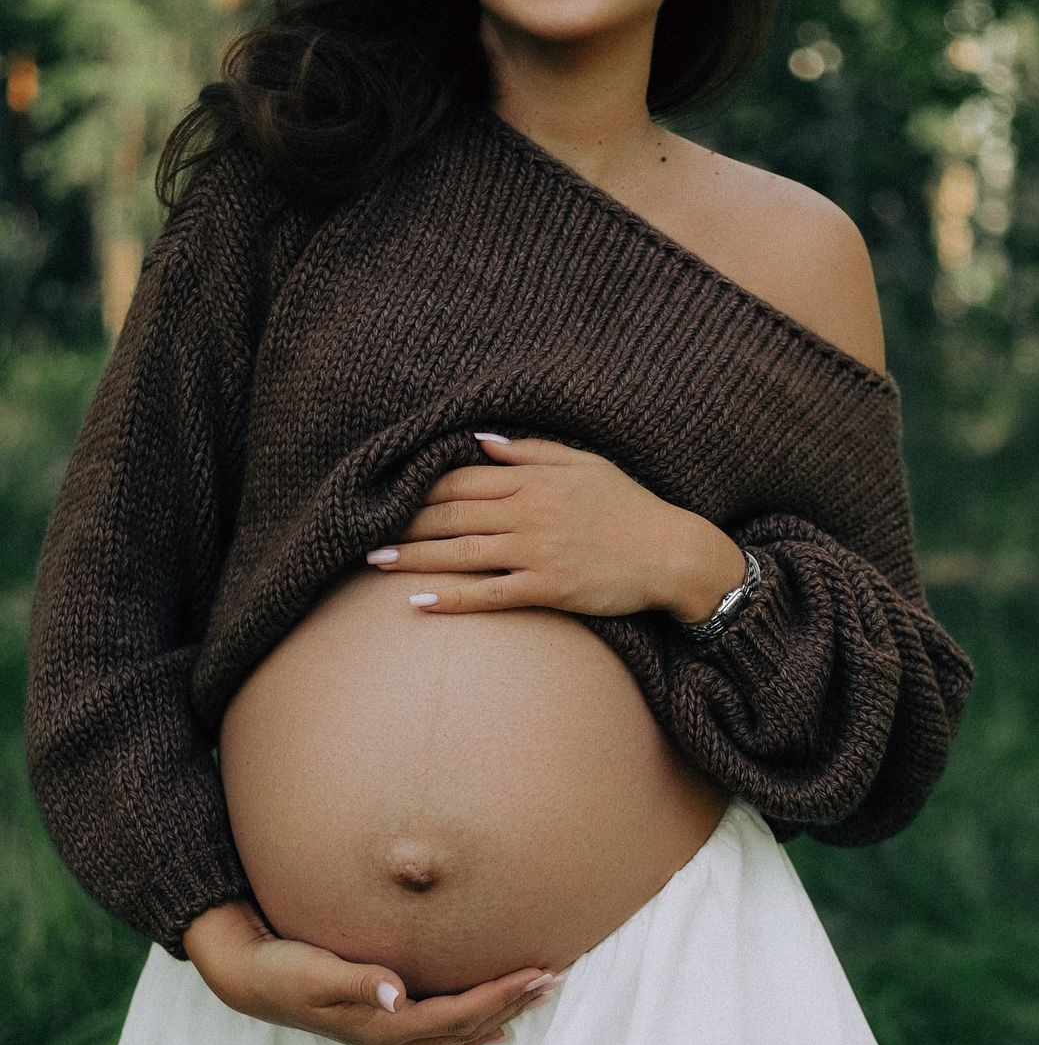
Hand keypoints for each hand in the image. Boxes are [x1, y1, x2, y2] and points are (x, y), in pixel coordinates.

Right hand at [182, 900, 563, 1044]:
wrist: (247, 976)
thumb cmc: (281, 968)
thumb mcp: (314, 971)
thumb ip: (356, 981)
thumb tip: (396, 993)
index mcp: (383, 1024)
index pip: (459, 1013)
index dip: (502, 996)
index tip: (539, 973)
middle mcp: (391, 1033)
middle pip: (469, 1025)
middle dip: (514, 1003)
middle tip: (558, 978)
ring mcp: (387, 1030)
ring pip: (460, 1029)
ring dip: (502, 1012)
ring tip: (540, 995)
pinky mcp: (381, 1017)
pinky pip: (442, 1029)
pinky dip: (474, 1025)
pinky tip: (494, 1024)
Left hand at [364, 430, 688, 616]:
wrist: (670, 553)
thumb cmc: (629, 506)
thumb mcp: (584, 464)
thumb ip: (532, 451)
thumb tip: (481, 441)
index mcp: (534, 479)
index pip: (463, 478)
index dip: (421, 485)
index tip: (387, 492)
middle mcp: (529, 513)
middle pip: (452, 513)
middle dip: (404, 521)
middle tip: (362, 529)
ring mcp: (536, 552)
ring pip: (461, 552)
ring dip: (414, 558)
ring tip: (374, 562)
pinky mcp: (547, 588)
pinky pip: (490, 595)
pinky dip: (453, 599)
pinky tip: (419, 603)